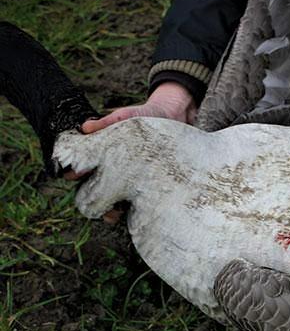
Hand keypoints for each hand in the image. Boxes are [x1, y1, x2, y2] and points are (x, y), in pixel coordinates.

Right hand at [67, 81, 195, 222]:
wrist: (174, 117)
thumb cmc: (144, 116)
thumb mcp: (127, 116)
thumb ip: (107, 122)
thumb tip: (85, 128)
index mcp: (103, 152)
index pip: (83, 166)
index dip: (75, 172)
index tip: (72, 175)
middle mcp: (114, 167)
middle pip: (95, 188)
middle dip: (91, 197)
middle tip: (92, 202)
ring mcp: (131, 178)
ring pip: (114, 199)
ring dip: (110, 209)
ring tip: (111, 215)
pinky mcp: (147, 184)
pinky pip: (137, 201)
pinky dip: (132, 209)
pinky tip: (132, 214)